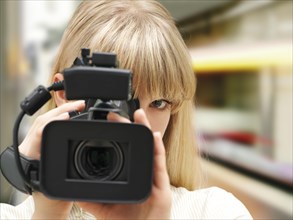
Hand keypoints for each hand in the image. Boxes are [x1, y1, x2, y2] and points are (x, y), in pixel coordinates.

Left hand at [18, 100, 84, 218]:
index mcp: (29, 157)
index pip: (39, 132)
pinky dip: (60, 117)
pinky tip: (71, 114)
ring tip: (77, 106)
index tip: (71, 113)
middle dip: (61, 109)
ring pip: (43, 120)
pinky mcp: (39, 144)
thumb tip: (76, 140)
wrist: (47, 207)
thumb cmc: (53, 201)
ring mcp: (32, 145)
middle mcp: (27, 149)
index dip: (55, 119)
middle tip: (79, 105)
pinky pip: (47, 125)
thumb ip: (68, 167)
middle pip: (41, 120)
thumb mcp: (63, 183)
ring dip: (61, 111)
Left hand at [77, 109, 171, 219]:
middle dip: (126, 127)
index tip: (105, 124)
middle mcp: (141, 172)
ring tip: (137, 114)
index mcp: (130, 175)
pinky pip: (159, 162)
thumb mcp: (105, 209)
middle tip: (114, 115)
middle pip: (135, 144)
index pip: (123, 151)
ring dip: (144, 129)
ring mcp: (152, 176)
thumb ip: (91, 199)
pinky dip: (157, 147)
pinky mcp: (161, 184)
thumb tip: (74, 191)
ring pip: (149, 148)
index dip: (116, 136)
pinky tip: (153, 134)